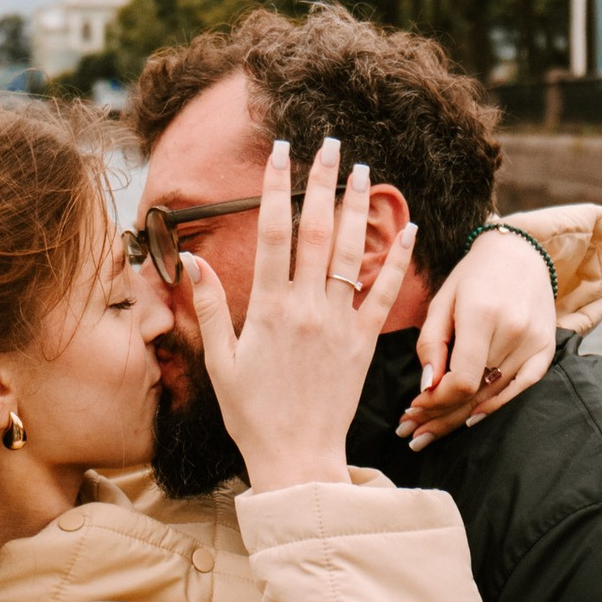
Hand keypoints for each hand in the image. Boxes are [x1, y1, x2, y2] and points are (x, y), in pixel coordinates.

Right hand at [183, 136, 416, 493]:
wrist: (297, 458)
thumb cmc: (252, 413)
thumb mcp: (220, 361)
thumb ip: (212, 306)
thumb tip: (191, 259)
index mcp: (269, 309)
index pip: (273, 233)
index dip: (276, 187)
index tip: (279, 150)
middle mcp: (307, 309)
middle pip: (317, 231)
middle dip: (322, 182)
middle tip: (330, 143)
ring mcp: (340, 324)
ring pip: (353, 254)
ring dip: (358, 208)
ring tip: (364, 169)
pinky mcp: (365, 343)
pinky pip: (385, 294)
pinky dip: (398, 259)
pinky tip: (409, 226)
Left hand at [399, 226, 558, 448]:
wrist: (519, 253)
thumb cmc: (472, 276)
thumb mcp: (441, 302)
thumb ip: (431, 344)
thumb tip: (427, 387)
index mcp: (482, 314)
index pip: (462, 380)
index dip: (435, 402)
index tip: (412, 408)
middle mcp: (513, 331)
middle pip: (475, 393)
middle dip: (439, 418)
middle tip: (412, 435)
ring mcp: (535, 342)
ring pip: (494, 394)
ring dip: (460, 417)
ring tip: (429, 433)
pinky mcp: (547, 348)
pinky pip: (521, 388)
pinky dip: (496, 405)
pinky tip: (471, 419)